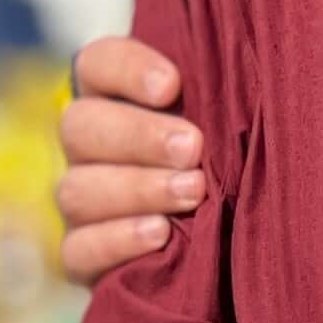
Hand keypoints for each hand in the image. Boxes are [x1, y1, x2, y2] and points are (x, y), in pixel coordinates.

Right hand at [56, 35, 208, 282]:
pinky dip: (117, 240)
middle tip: (192, 149)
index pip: (96, 65)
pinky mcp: (81, 256)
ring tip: (192, 193)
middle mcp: (87, 147)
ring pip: (77, 189)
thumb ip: (221, 98)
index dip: (126, 70)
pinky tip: (160, 234)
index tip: (172, 86)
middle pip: (80, 126)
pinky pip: (78, 248)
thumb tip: (244, 77)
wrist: (227, 253)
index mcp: (113, 98)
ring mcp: (81, 203)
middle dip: (138, 136)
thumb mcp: (227, 124)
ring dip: (136, 189)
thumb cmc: (230, 164)